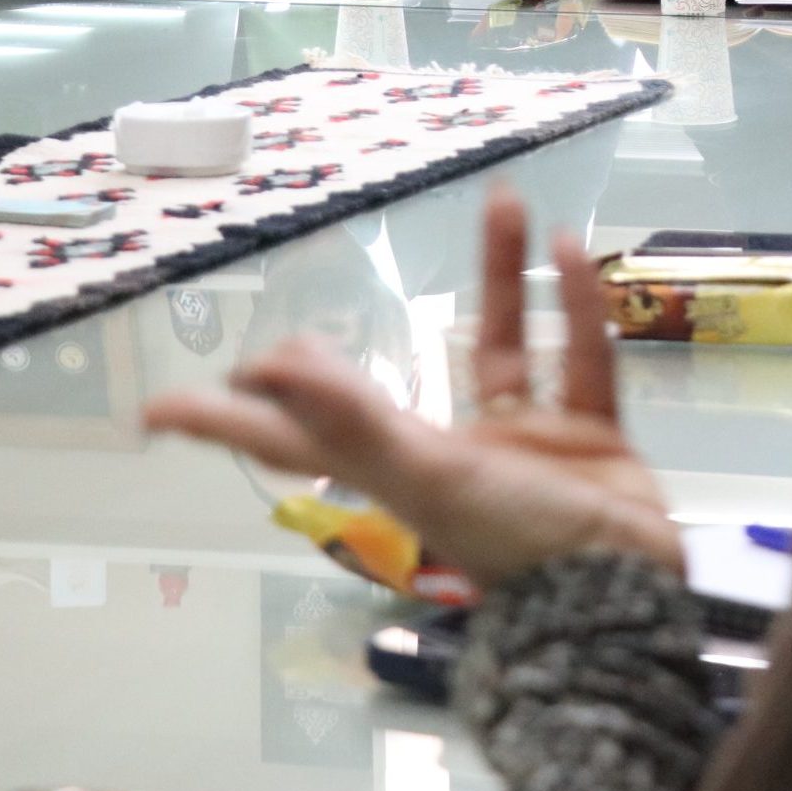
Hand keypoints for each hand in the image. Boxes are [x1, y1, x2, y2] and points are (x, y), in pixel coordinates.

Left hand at [143, 190, 681, 586]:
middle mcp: (446, 449)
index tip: (163, 409)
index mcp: (395, 470)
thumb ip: (353, 416)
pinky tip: (570, 250)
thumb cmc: (518, 537)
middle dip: (346, 361)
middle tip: (304, 324)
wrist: (628, 590)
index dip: (230, 422)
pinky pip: (579, 357)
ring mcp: (521, 438)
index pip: (288, 440)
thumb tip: (265, 365)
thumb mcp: (425, 473)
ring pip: (503, 343)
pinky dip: (576, 308)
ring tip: (505, 200)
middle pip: (377, 393)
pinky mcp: (587, 429)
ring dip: (504, 274)